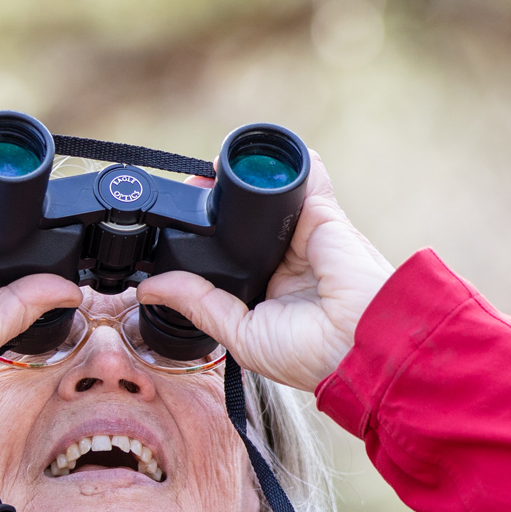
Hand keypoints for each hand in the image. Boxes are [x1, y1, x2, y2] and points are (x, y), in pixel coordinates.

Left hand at [136, 157, 395, 390]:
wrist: (360, 343)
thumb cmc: (311, 355)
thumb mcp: (242, 335)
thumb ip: (199, 305)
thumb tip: (151, 289)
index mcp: (267, 289)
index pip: (229, 254)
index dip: (204, 239)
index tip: (175, 225)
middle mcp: (285, 259)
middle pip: (244, 221)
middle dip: (216, 203)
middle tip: (190, 193)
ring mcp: (304, 234)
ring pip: (267, 196)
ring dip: (242, 180)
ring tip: (209, 171)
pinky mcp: (323, 213)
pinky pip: (302, 177)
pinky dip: (285, 161)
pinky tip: (253, 155)